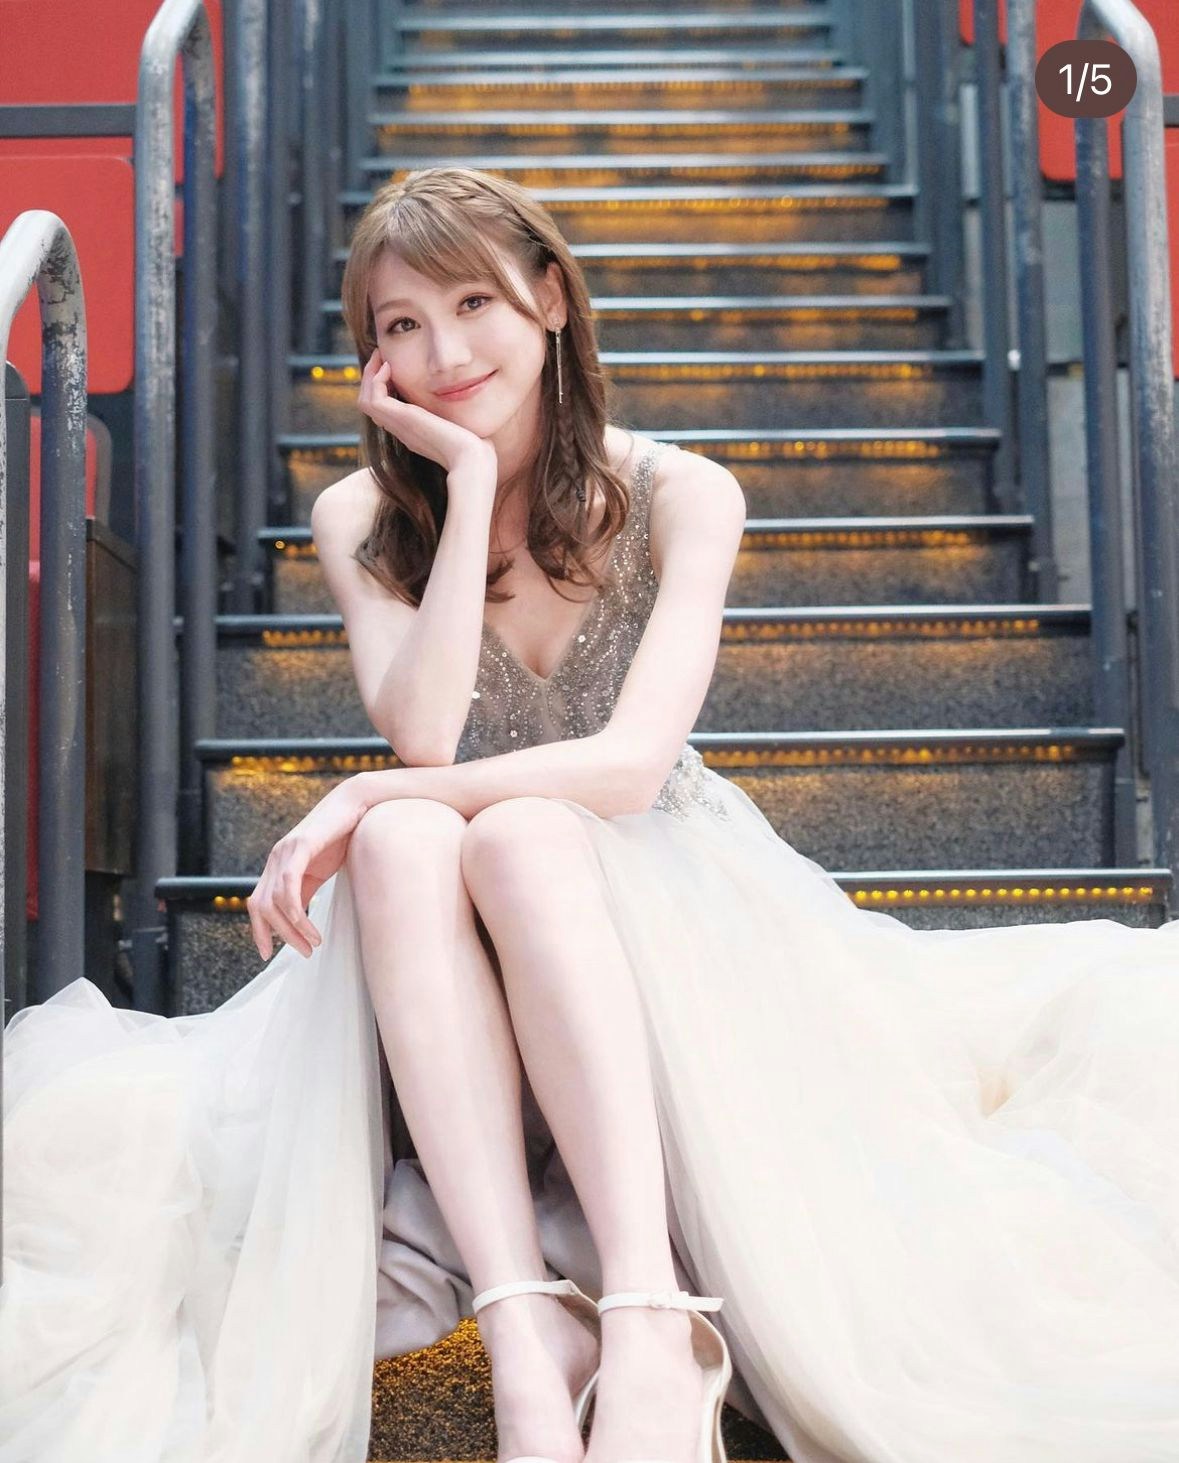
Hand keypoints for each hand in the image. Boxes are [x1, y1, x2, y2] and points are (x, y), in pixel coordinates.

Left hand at [247, 775, 371, 960]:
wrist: (356, 804)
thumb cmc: (342, 836)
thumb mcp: (320, 870)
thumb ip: (305, 891)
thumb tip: (296, 919)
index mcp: (278, 865)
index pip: (256, 903)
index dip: (259, 930)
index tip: (267, 953)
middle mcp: (276, 858)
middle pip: (262, 908)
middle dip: (280, 936)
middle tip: (304, 952)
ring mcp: (285, 852)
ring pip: (274, 902)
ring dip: (292, 929)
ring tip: (313, 944)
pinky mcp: (299, 847)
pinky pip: (288, 886)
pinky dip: (295, 911)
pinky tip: (308, 926)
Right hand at [357, 347, 497, 479]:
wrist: (472, 458)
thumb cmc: (475, 446)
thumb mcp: (461, 424)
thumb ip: (457, 414)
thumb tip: (470, 400)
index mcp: (413, 432)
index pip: (387, 409)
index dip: (386, 387)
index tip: (395, 367)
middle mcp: (401, 430)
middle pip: (371, 404)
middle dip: (373, 378)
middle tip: (382, 357)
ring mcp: (399, 426)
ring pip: (366, 401)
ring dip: (370, 376)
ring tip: (382, 358)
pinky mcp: (400, 420)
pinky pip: (372, 399)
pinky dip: (375, 380)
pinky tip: (389, 366)